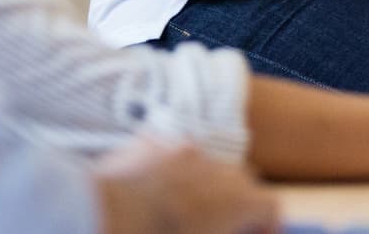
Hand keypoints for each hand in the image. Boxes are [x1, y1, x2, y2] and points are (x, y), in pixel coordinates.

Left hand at [92, 138, 277, 233]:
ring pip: (206, 165)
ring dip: (204, 186)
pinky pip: (170, 155)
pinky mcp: (149, 143)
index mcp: (237, 199)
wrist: (98, 217)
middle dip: (237, 205)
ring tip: (183, 212)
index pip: (270, 208)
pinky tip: (151, 194)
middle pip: (242, 181)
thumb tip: (230, 231)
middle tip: (222, 229)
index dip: (267, 227)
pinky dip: (170, 172)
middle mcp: (217, 167)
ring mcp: (181, 149)